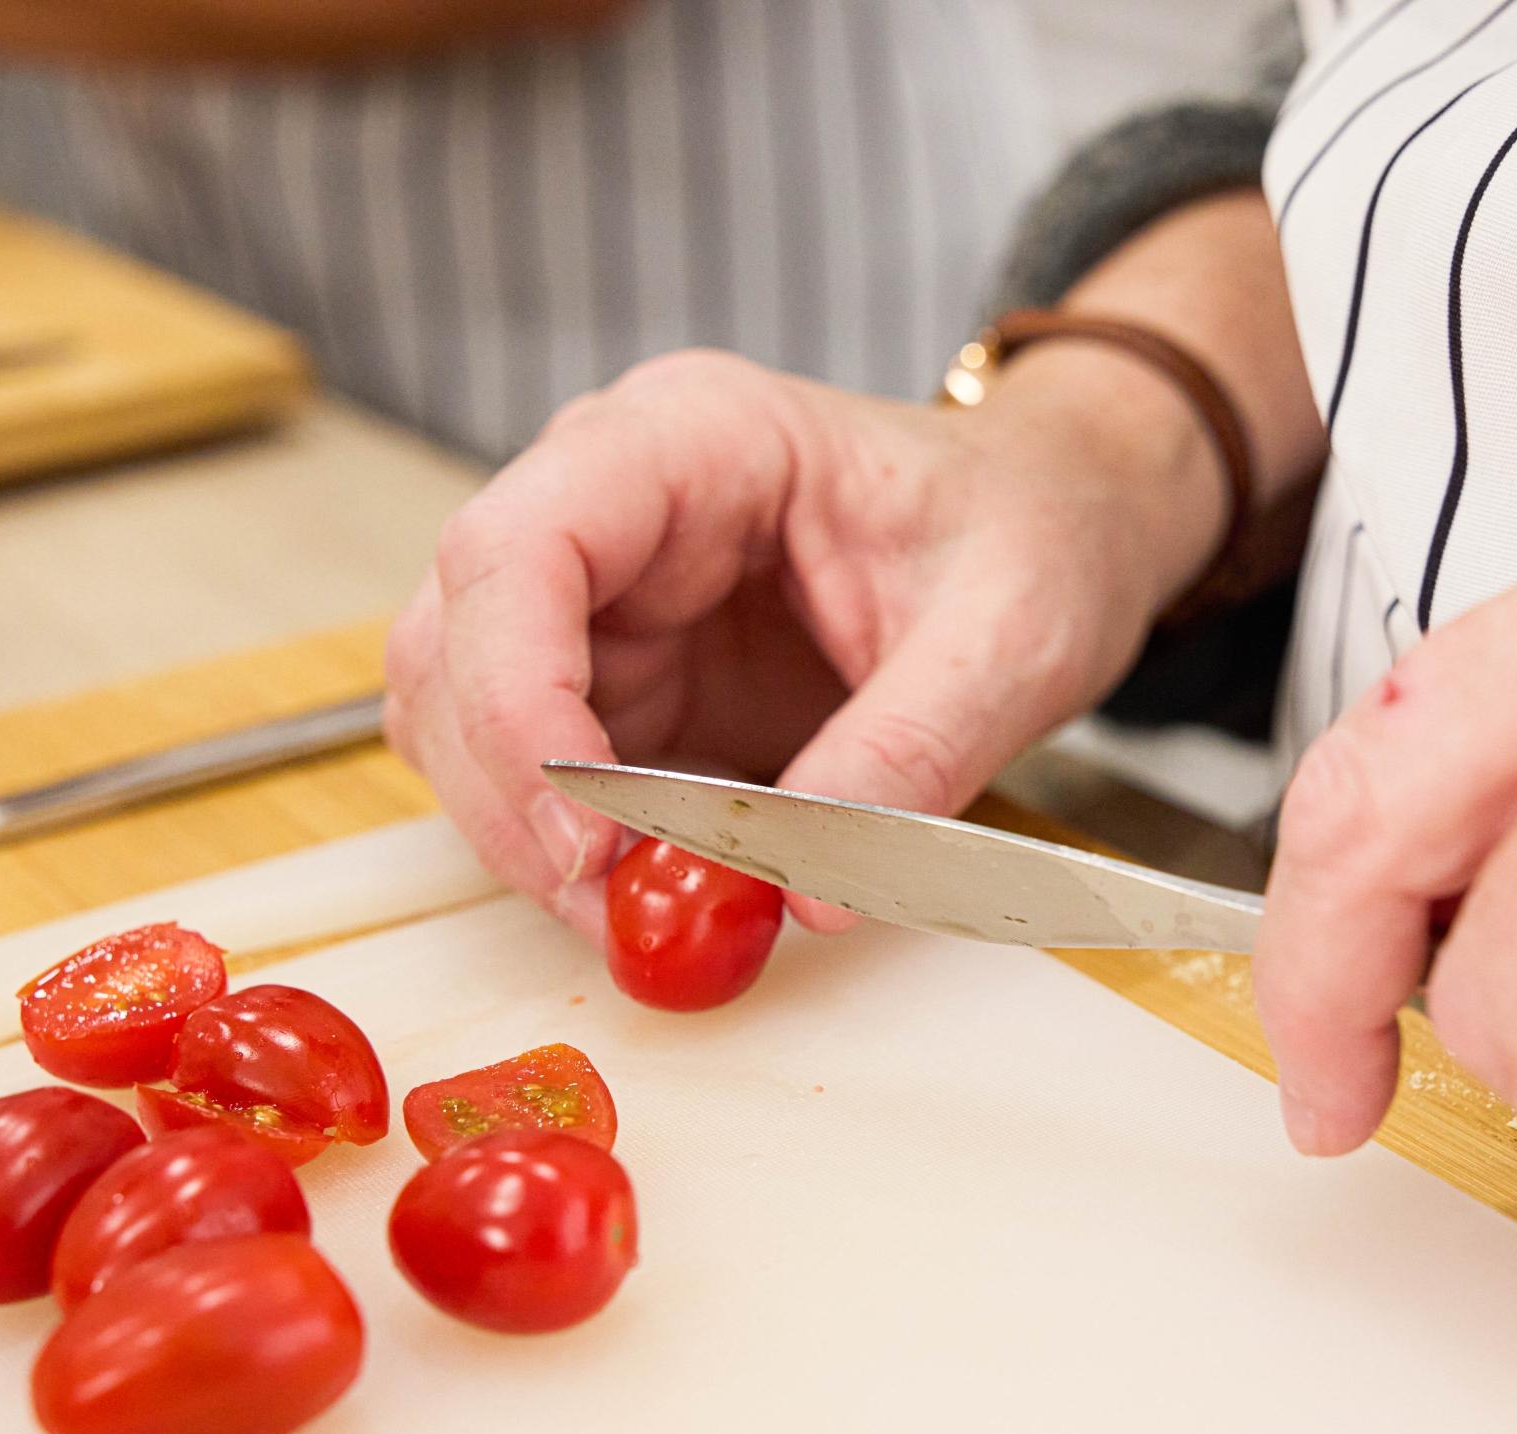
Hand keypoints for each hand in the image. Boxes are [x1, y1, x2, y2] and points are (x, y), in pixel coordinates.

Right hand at [384, 345, 1227, 936]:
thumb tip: (808, 893)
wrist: (1057, 524)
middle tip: (620, 911)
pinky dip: (572, 850)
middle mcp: (609, 502)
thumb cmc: (1033, 528)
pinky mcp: (619, 680)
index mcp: (691, 437)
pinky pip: (536, 772)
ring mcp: (601, 595)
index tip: (584, 836)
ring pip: (466, 716)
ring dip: (527, 833)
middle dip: (514, 795)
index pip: (517, 549)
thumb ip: (909, 756)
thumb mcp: (1009, 636)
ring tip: (648, 913)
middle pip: (458, 642)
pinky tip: (656, 891)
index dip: (516, 700)